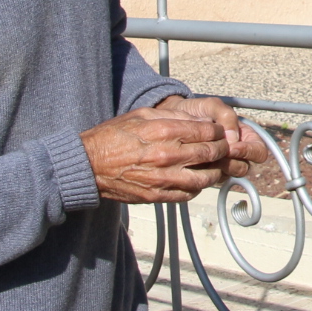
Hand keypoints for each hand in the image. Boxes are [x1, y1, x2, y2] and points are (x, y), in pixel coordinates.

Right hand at [79, 99, 257, 204]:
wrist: (89, 165)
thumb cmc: (113, 137)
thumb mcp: (142, 114)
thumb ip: (173, 116)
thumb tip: (199, 121)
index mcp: (163, 131)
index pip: (206, 132)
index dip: (218, 132)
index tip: (219, 132)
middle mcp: (166, 155)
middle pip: (210, 153)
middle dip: (222, 150)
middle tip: (222, 148)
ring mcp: (163, 178)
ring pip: (205, 178)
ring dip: (215, 171)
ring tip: (214, 166)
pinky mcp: (157, 196)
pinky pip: (188, 194)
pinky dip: (198, 187)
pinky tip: (196, 180)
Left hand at [157, 94, 270, 171]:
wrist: (173, 118)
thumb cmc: (196, 110)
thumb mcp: (212, 106)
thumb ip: (226, 116)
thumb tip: (233, 138)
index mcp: (245, 137)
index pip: (259, 151)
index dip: (249, 151)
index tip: (232, 147)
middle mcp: (237, 153)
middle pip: (246, 167)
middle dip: (232, 162)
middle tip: (217, 154)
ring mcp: (223, 164)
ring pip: (230, 175)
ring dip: (220, 169)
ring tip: (205, 158)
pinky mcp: (209, 172)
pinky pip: (213, 179)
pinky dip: (207, 173)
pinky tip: (196, 164)